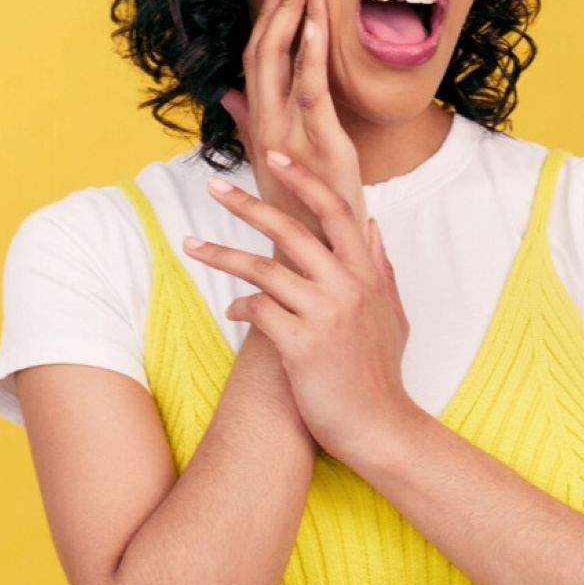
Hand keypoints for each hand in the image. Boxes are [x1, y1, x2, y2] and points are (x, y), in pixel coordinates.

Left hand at [183, 151, 412, 463]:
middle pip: (290, 230)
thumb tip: (374, 223)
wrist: (381, 427)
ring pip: (263, 270)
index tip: (276, 156)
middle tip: (214, 187)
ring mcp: (324, 315)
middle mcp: (346, 286)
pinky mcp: (302, 346)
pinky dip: (239, 306)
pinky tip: (230, 310)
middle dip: (247, 204)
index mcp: (366, 273)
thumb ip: (382, 265)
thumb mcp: (393, 312)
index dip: (305, 179)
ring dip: (222, 254)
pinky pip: (258, 312)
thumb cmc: (381, 371)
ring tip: (190, 245)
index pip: (336, 210)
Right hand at [221, 0, 367, 254]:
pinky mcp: (321, 146)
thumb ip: (248, 125)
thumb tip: (229, 94)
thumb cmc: (296, 213)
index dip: (264, 21)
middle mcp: (269, 126)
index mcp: (262, 127)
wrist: (308, 264)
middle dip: (277, 7)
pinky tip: (316, 23)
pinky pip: (312, 92)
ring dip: (293, 19)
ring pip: (284, 65)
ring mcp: (291, 135)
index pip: (256, 62)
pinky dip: (311, 55)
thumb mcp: (271, 165)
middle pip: (265, 54)